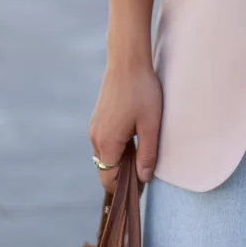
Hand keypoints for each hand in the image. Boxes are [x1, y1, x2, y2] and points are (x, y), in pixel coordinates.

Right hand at [88, 61, 162, 191]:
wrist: (127, 59)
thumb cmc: (142, 90)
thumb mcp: (151, 124)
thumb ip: (147, 153)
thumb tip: (143, 178)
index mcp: (107, 143)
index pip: (109, 179)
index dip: (125, 186)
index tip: (142, 183)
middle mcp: (95, 137)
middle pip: (106, 168)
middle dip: (124, 172)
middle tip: (146, 164)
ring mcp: (95, 126)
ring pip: (105, 154)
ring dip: (121, 157)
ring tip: (142, 145)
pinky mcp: (98, 117)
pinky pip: (105, 141)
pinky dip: (117, 145)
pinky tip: (134, 132)